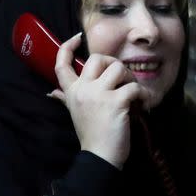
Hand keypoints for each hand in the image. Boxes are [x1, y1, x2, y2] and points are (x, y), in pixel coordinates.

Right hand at [49, 32, 151, 168]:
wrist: (99, 157)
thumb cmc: (90, 135)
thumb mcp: (74, 113)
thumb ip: (65, 98)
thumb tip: (52, 92)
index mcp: (71, 91)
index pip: (61, 63)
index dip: (67, 46)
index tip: (77, 37)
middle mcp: (82, 89)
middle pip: (96, 58)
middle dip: (113, 63)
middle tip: (121, 78)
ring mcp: (99, 94)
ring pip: (118, 68)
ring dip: (130, 78)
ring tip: (133, 92)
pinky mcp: (116, 102)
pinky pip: (134, 87)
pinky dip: (144, 95)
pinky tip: (143, 103)